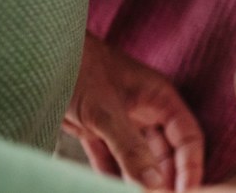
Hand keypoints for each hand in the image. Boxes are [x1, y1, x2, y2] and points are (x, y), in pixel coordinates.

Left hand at [64, 33, 203, 191]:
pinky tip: (115, 189)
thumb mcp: (107, 113)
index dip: (191, 164)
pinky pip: (111, 159)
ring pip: (140, 157)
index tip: (190, 191)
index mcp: (160, 99)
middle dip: (167, 176)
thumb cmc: (80, 69)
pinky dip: (114, 175)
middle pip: (167, 151)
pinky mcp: (97, 130)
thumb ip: (131, 149)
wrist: (43, 57)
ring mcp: (122, 121)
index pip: (187, 137)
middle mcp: (146, 111)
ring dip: (141, 179)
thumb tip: (154, 183)